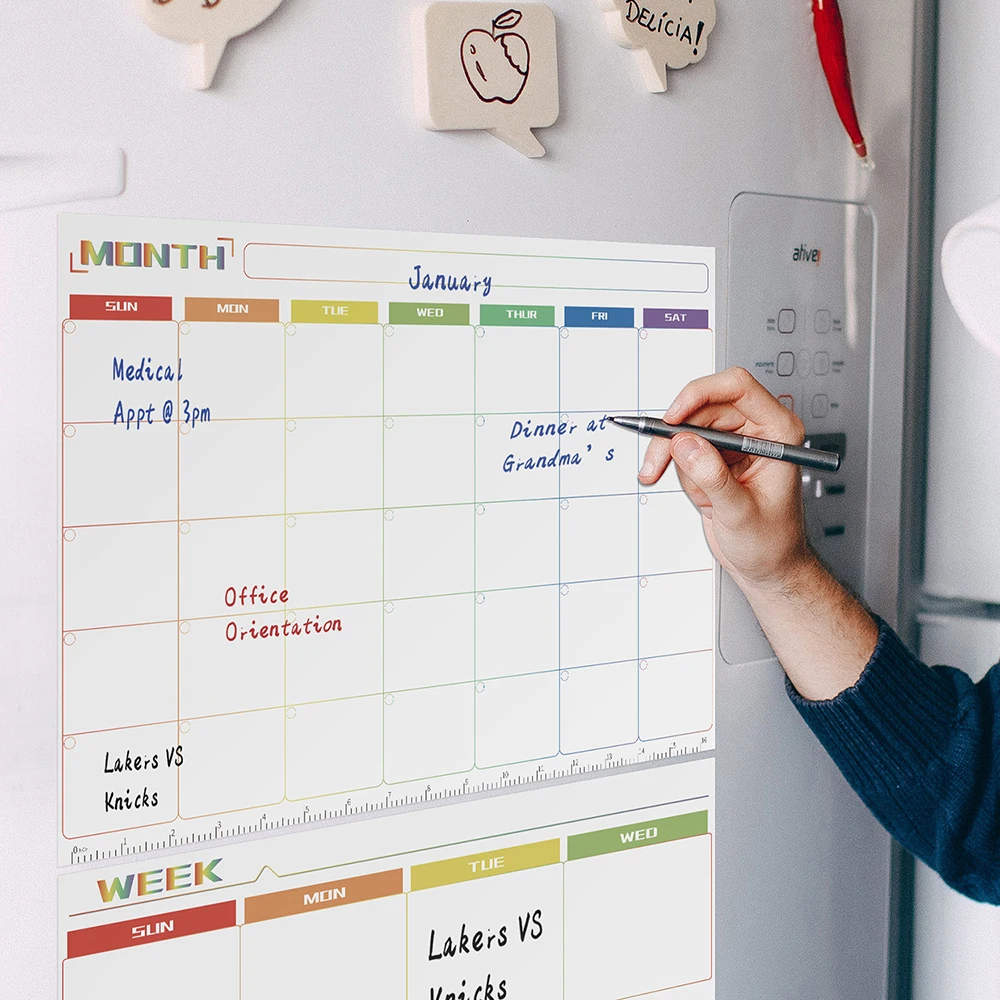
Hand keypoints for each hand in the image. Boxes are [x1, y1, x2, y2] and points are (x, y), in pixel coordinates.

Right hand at [639, 367, 811, 590]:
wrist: (769, 566)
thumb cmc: (772, 542)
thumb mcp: (741, 513)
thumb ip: (713, 477)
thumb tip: (684, 443)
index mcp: (777, 432)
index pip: (737, 388)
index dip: (699, 394)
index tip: (673, 418)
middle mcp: (756, 431)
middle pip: (702, 406)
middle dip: (674, 434)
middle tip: (656, 462)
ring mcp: (734, 443)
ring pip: (687, 426)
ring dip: (670, 455)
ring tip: (668, 482)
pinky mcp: (715, 456)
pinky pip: (683, 448)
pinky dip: (676, 469)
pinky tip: (697, 496)